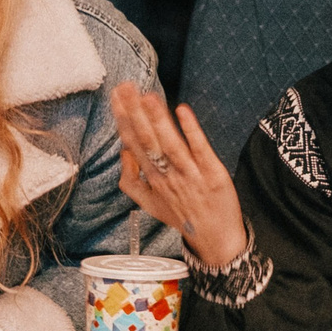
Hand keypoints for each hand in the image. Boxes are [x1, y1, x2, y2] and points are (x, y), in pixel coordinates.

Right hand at [109, 80, 246, 268]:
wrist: (216, 241)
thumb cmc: (182, 217)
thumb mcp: (149, 204)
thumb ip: (130, 180)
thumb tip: (123, 152)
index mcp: (152, 179)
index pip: (134, 144)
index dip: (124, 120)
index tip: (115, 97)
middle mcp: (168, 175)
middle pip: (148, 141)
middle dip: (135, 113)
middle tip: (125, 88)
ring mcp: (190, 174)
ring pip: (170, 144)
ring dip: (158, 119)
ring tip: (148, 96)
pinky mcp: (213, 174)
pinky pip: (200, 150)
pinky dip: (191, 130)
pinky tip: (182, 110)